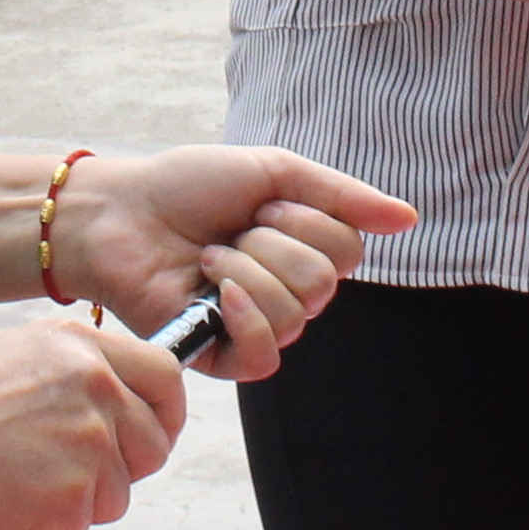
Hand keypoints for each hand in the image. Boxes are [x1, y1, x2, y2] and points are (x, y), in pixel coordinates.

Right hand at [0, 314, 186, 529]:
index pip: (167, 378)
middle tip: (70, 471)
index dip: (166, 412)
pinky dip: (46, 526)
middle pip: (153, 446)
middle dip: (123, 467)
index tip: (154, 430)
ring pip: (118, 495)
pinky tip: (4, 501)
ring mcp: (90, 448)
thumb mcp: (16, 351)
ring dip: (78, 501)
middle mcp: (98, 391)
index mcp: (85, 348)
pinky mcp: (72, 501)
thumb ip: (76, 365)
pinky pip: (79, 527)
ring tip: (17, 479)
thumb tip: (118, 387)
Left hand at [46, 143, 412, 381]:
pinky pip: (265, 357)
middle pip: (324, 284)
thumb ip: (342, 197)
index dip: (307, 222)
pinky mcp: (221, 357)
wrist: (118, 211)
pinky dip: (243, 316)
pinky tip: (213, 290)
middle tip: (232, 230)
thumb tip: (409, 218)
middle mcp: (287, 293)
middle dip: (272, 244)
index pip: (348, 252)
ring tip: (206, 255)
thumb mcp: (273, 172)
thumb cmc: (188, 186)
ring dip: (245, 270)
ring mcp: (255, 326)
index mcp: (303, 250)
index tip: (261, 205)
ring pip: (295, 313)